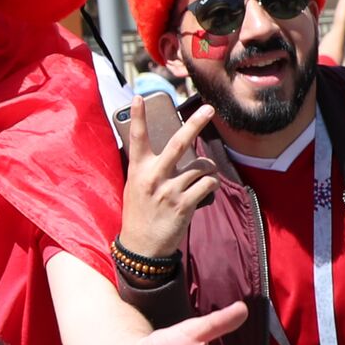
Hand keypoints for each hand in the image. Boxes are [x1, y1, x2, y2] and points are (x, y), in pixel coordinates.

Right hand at [119, 98, 218, 258]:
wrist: (142, 247)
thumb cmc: (139, 214)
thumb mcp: (134, 187)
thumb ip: (149, 169)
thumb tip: (170, 152)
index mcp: (138, 170)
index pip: (137, 138)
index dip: (137, 117)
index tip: (139, 97)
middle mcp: (154, 177)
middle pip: (179, 143)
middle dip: (195, 123)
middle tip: (209, 109)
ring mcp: (170, 190)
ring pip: (201, 166)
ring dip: (207, 169)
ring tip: (203, 175)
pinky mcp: (184, 204)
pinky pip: (207, 185)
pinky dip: (210, 186)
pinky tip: (204, 192)